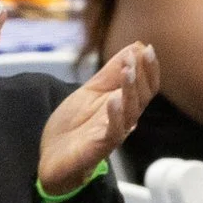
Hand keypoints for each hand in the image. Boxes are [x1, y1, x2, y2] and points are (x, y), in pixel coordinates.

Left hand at [37, 43, 157, 196]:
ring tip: (128, 71)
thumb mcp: (91, 91)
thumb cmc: (75, 125)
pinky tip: (113, 101)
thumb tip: (133, 47)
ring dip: (130, 90)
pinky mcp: (100, 147)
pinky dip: (115, 116)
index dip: (149, 69)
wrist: (52, 156)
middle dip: (141, 75)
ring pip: (131, 112)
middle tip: (137, 56)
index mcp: (124, 105)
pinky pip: (113, 132)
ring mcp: (113, 133)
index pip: (145, 86)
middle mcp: (124, 119)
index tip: (148, 48)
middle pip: (142, 97)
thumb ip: (110, 72)